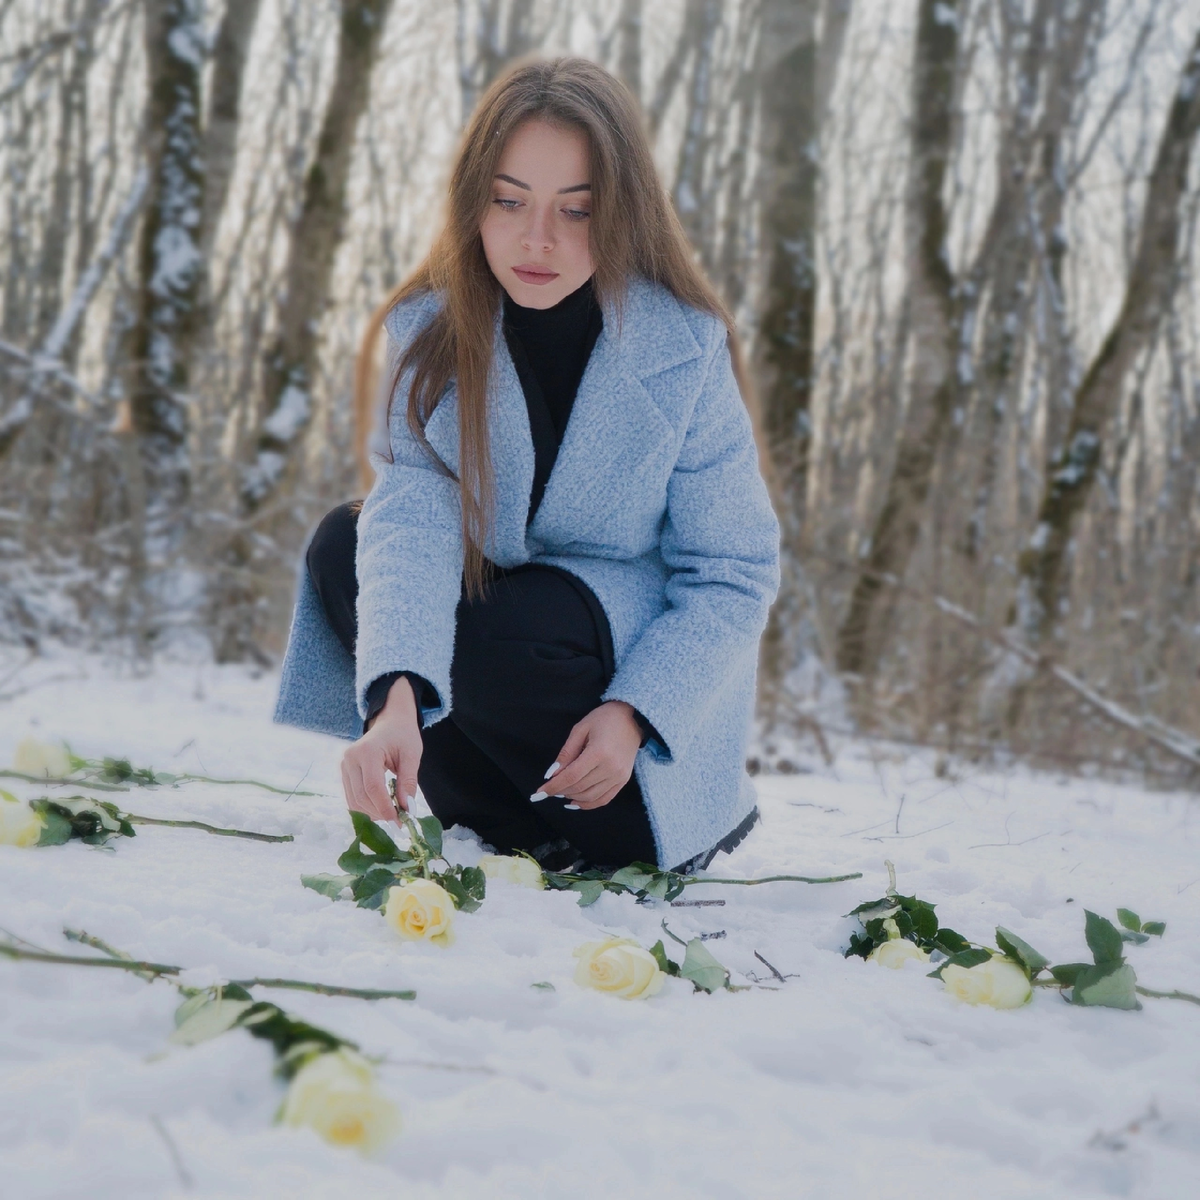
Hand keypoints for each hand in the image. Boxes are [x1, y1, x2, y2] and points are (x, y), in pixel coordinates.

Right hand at [341, 676, 420, 824]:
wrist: (390, 722)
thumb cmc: (403, 736)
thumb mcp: (412, 755)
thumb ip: (408, 782)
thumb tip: (407, 809)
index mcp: (367, 751)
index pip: (373, 787)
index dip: (385, 807)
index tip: (399, 821)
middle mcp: (350, 758)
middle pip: (361, 796)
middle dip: (379, 812)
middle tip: (398, 820)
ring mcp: (344, 766)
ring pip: (354, 800)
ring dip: (372, 813)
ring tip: (391, 814)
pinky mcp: (344, 772)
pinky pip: (351, 797)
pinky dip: (365, 807)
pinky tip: (380, 808)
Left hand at [542, 701, 641, 809]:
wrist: (633, 718)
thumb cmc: (605, 719)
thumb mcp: (581, 729)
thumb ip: (566, 753)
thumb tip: (552, 774)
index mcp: (599, 752)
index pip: (571, 776)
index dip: (553, 786)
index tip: (539, 793)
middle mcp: (611, 768)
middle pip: (579, 787)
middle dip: (560, 791)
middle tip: (548, 789)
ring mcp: (619, 776)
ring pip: (590, 796)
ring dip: (572, 797)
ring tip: (560, 793)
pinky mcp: (623, 780)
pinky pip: (604, 799)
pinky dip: (588, 804)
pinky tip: (575, 802)